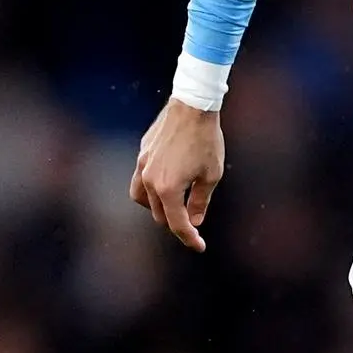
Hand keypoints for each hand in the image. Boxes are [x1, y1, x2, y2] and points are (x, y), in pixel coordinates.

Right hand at [129, 98, 224, 251]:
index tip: (200, 246)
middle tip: (192, 224)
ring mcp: (142, 164)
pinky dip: (151, 187)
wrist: (192, 106)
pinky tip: (166, 181)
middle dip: (175, 222)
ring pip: (141, 198)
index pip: (177, 223)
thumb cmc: (206, 140)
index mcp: (168, 189)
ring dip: (156, 207)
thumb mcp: (211, 175)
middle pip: (158, 214)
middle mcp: (149, 179)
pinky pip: (141, 177)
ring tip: (173, 206)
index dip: (189, 238)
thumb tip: (194, 221)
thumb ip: (200, 201)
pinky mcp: (142, 151)